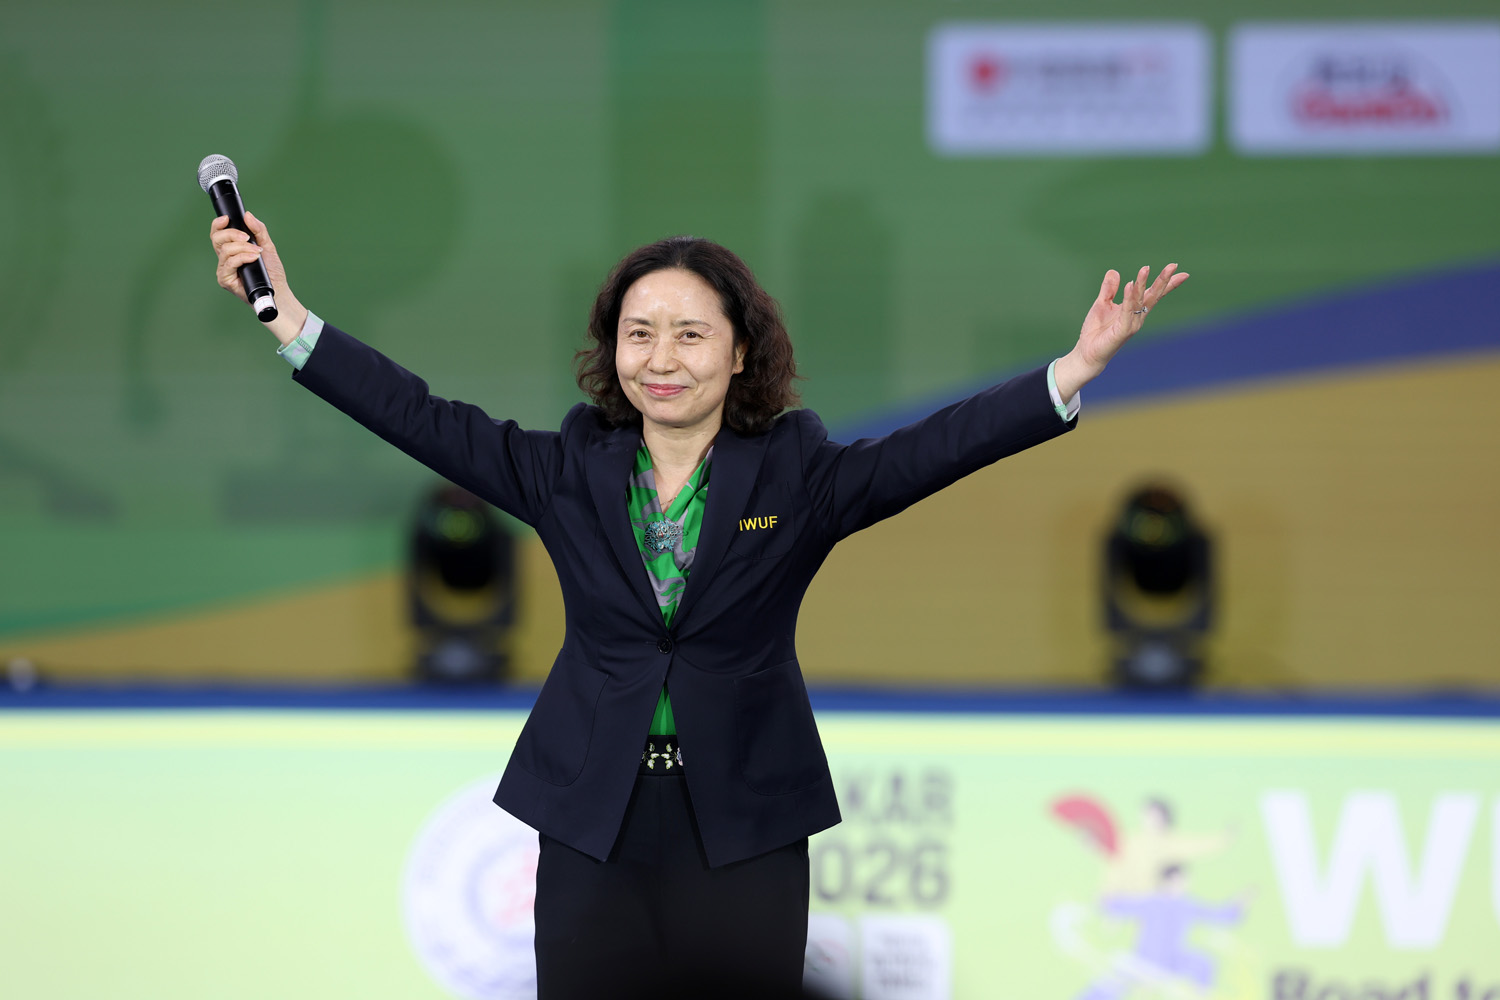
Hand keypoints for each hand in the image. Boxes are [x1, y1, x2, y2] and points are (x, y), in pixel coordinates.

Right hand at [209, 211, 307, 344]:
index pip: (218, 234)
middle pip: (217, 239)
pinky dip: (241, 258)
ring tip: (257, 252)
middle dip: (232, 234)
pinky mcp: (225, 279)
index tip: (227, 218)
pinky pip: (229, 263)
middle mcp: (225, 258)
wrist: (278, 290)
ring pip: (225, 250)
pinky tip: (253, 258)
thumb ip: (258, 230)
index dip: (218, 224)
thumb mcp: (267, 246)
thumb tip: (248, 215)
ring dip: (242, 248)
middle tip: (248, 238)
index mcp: (232, 249)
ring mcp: (224, 269)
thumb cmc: (271, 271)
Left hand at [1053, 264, 1187, 402]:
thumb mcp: (1102, 304)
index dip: (1166, 282)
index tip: (1178, 269)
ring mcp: (1132, 324)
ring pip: (1140, 301)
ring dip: (1142, 284)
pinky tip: (1130, 285)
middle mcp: (1137, 317)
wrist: (1087, 353)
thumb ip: (1109, 289)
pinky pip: (1127, 312)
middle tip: (1173, 265)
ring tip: (1145, 269)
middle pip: (1153, 295)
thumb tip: (1114, 271)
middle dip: (1163, 280)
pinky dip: (1129, 298)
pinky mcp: (1123, 331)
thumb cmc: (1096, 331)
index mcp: (1134, 310)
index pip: (1153, 293)